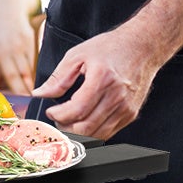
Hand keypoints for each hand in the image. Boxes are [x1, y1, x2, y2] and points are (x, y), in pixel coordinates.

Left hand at [0, 0, 39, 94]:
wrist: (9, 0)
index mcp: (0, 51)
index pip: (11, 76)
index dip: (17, 91)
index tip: (22, 103)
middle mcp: (14, 48)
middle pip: (23, 74)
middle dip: (29, 91)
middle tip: (34, 106)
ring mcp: (25, 43)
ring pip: (31, 68)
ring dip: (34, 83)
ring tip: (39, 97)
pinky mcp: (33, 39)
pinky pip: (35, 58)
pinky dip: (36, 70)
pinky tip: (39, 79)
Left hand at [32, 27, 160, 140]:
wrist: (141, 47)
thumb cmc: (110, 48)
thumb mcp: (77, 55)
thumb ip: (58, 78)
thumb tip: (40, 94)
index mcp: (102, 79)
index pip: (77, 110)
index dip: (58, 115)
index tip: (50, 110)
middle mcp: (116, 96)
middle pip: (86, 128)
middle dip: (65, 127)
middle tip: (56, 118)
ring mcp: (126, 108)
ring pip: (98, 134)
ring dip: (78, 133)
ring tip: (68, 121)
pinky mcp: (131, 114)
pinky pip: (108, 132)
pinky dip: (93, 131)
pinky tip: (84, 120)